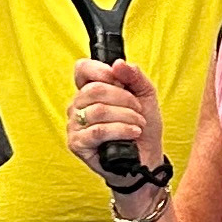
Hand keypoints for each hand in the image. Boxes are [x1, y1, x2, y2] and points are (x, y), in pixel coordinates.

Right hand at [68, 56, 167, 181]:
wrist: (146, 158)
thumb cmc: (142, 127)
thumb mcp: (145, 95)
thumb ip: (134, 76)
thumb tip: (118, 64)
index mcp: (90, 90)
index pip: (82, 69)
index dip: (101, 70)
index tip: (119, 80)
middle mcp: (78, 106)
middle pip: (94, 89)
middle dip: (124, 98)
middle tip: (138, 110)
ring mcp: (75, 125)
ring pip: (98, 110)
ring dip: (126, 116)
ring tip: (138, 125)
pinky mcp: (77, 144)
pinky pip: (97, 131)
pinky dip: (120, 130)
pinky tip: (132, 133)